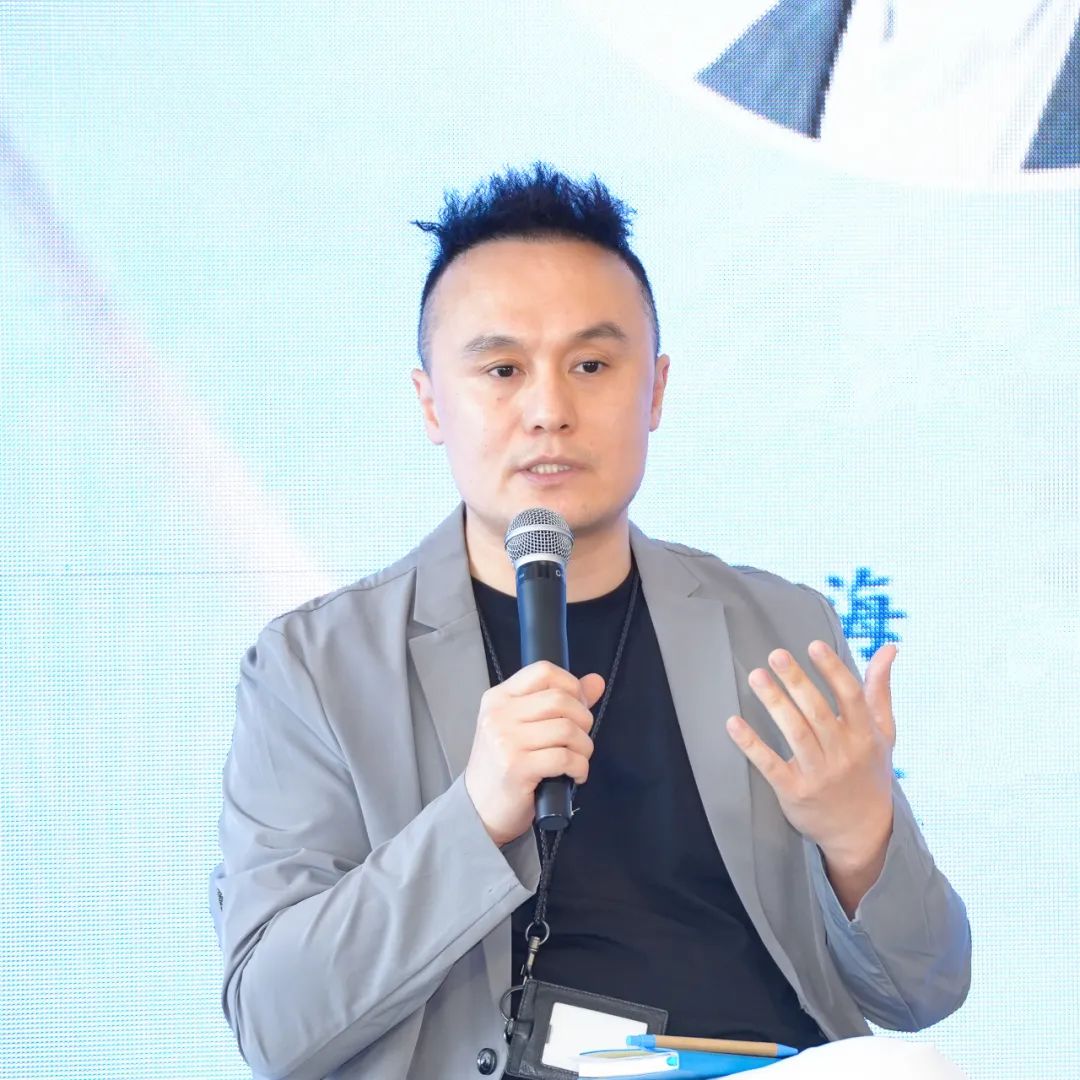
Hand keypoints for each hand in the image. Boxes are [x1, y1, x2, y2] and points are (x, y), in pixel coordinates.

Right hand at [465, 661, 604, 846]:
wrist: (479, 808)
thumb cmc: (505, 765)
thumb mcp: (525, 726)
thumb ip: (560, 701)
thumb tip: (596, 681)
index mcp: (499, 697)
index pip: (543, 671)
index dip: (571, 685)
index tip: (577, 707)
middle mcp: (499, 714)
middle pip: (561, 700)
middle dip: (584, 721)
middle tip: (580, 740)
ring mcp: (505, 741)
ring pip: (567, 729)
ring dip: (584, 747)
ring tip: (577, 759)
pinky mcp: (516, 768)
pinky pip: (565, 758)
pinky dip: (580, 768)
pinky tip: (574, 775)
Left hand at [725, 641, 896, 870]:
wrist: (863, 832)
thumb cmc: (870, 771)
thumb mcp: (883, 732)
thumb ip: (879, 689)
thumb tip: (889, 647)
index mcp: (865, 735)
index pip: (850, 697)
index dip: (833, 670)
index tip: (813, 645)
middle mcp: (843, 754)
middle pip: (818, 713)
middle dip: (797, 682)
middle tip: (776, 655)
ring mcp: (818, 774)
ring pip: (795, 734)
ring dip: (774, 704)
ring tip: (756, 677)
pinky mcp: (794, 792)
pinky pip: (770, 765)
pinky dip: (751, 745)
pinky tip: (733, 723)